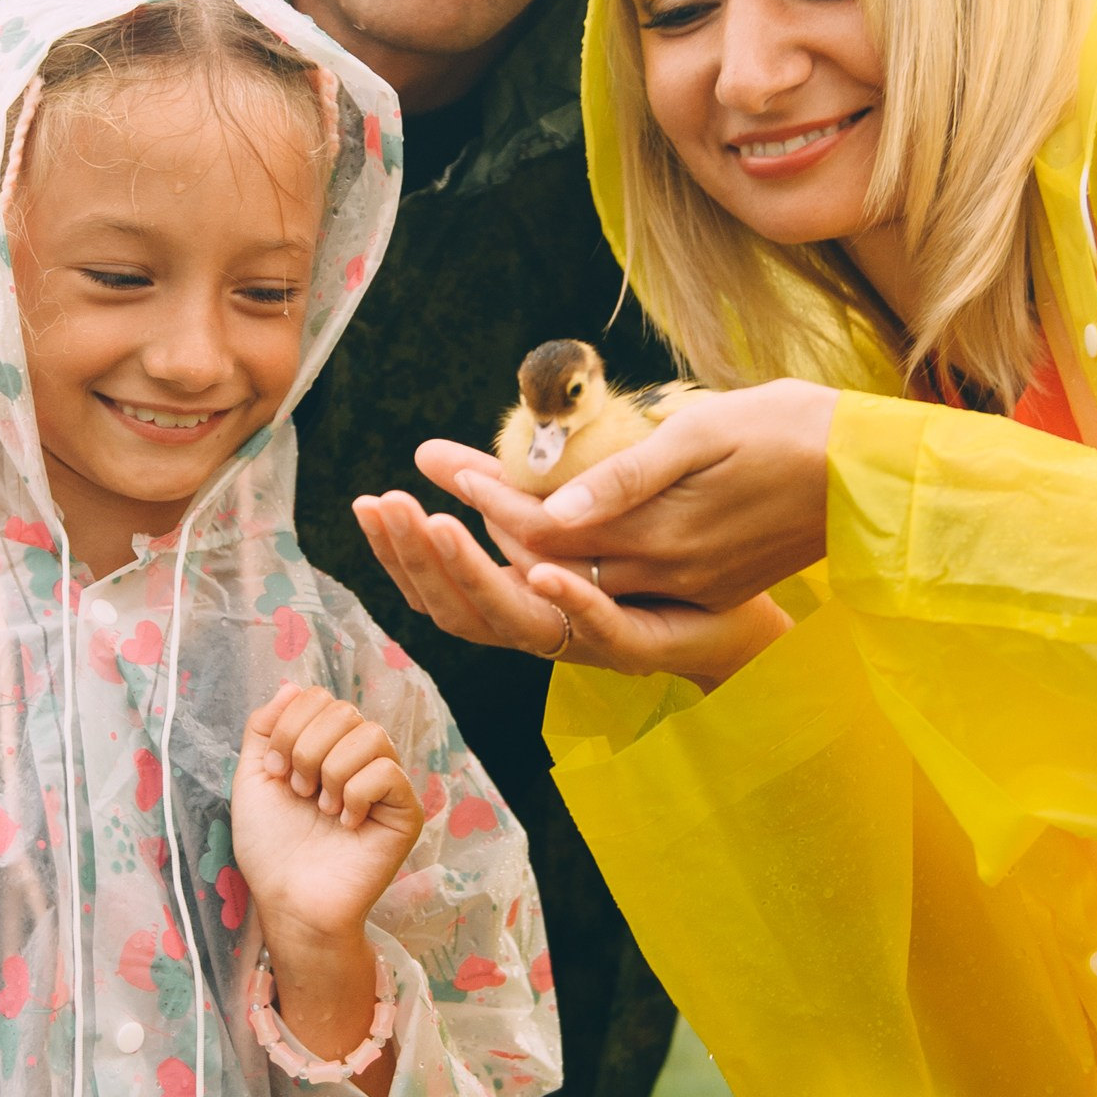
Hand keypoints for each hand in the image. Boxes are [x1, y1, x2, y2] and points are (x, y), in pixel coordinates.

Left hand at [232, 686, 423, 948]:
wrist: (288, 901)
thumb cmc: (270, 848)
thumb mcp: (252, 778)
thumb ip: (264, 728)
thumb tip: (291, 685)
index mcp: (324, 747)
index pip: (318, 698)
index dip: (288, 726)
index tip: (274, 771)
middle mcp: (358, 759)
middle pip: (344, 710)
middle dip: (306, 748)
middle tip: (298, 791)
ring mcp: (384, 784)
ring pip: (370, 734)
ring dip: (332, 770)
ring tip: (322, 808)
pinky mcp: (405, 811)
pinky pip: (387, 771)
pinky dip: (356, 793)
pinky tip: (345, 822)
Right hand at [354, 490, 787, 687]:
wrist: (728, 611)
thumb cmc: (638, 561)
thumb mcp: (556, 513)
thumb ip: (496, 490)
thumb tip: (425, 452)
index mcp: (512, 601)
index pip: (437, 586)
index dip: (398, 551)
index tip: (368, 505)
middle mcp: (537, 631)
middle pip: (459, 608)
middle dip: (418, 557)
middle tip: (387, 507)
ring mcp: (582, 644)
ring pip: (514, 620)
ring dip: (473, 574)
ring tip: (440, 525)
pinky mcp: (636, 644)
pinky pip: (596, 627)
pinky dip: (567, 601)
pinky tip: (543, 570)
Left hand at [416, 379, 838, 608]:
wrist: (875, 477)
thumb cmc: (795, 430)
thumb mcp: (709, 433)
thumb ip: (628, 475)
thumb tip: (557, 506)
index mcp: (662, 531)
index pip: (550, 523)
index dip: (489, 493)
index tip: (440, 463)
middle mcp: (667, 571)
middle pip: (553, 554)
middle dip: (485, 520)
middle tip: (428, 482)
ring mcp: (689, 586)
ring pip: (581, 572)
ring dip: (520, 543)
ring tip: (465, 506)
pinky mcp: (708, 587)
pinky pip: (621, 581)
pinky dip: (572, 556)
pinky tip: (545, 534)